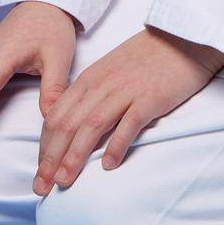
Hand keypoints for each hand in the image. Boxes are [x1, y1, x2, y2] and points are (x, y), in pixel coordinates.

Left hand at [32, 25, 223, 195]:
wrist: (183, 37)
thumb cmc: (146, 57)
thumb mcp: (109, 71)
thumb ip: (90, 95)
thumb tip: (71, 128)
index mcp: (89, 80)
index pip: (56, 117)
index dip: (44, 147)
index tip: (40, 173)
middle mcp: (102, 85)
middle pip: (67, 125)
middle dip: (51, 159)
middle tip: (42, 187)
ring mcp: (126, 91)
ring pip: (91, 126)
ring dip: (75, 155)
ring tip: (65, 181)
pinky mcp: (150, 97)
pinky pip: (129, 123)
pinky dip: (116, 145)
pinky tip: (108, 165)